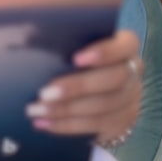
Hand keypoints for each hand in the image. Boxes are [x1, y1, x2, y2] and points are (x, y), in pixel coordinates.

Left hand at [25, 29, 141, 143]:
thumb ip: (59, 36)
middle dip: (77, 87)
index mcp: (125, 45)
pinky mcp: (122, 120)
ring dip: (66, 110)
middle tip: (44, 92)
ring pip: (104, 106)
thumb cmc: (74, 55)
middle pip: (113, 80)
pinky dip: (67, 125)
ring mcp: (131, 97)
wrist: (90, 87)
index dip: (105, 52)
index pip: (126, 44)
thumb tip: (28, 35)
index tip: (76, 59)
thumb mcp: (71, 43)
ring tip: (36, 110)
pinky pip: (96, 125)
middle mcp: (133, 70)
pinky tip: (44, 123)